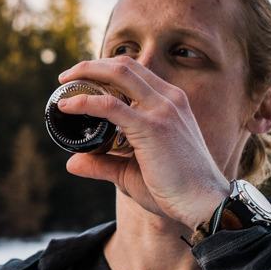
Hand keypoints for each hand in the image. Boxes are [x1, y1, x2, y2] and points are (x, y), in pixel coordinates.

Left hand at [54, 55, 231, 229]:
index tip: (83, 79)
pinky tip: (68, 105)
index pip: (137, 72)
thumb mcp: (133, 171)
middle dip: (91, 65)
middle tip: (67, 76)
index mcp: (171, 103)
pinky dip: (85, 102)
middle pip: (125, 65)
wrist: (205, 204)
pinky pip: (111, 106)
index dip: (107, 69)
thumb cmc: (175, 189)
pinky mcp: (152, 128)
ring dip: (87, 72)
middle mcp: (169, 99)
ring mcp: (162, 111)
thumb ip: (104, 163)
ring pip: (119, 74)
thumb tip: (72, 162)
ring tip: (65, 82)